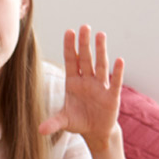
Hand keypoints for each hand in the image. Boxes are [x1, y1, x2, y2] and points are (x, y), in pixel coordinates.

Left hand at [38, 25, 124, 150]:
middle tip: (84, 26)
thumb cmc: (79, 121)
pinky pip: (114, 82)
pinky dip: (117, 72)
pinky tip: (119, 60)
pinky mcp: (111, 96)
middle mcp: (87, 81)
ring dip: (100, 51)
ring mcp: (100, 86)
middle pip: (85, 59)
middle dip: (84, 44)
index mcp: (73, 82)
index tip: (68, 31)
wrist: (95, 131)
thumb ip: (53, 123)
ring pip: (100, 66)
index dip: (70, 47)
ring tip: (100, 35)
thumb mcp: (64, 121)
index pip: (71, 61)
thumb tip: (40, 131)